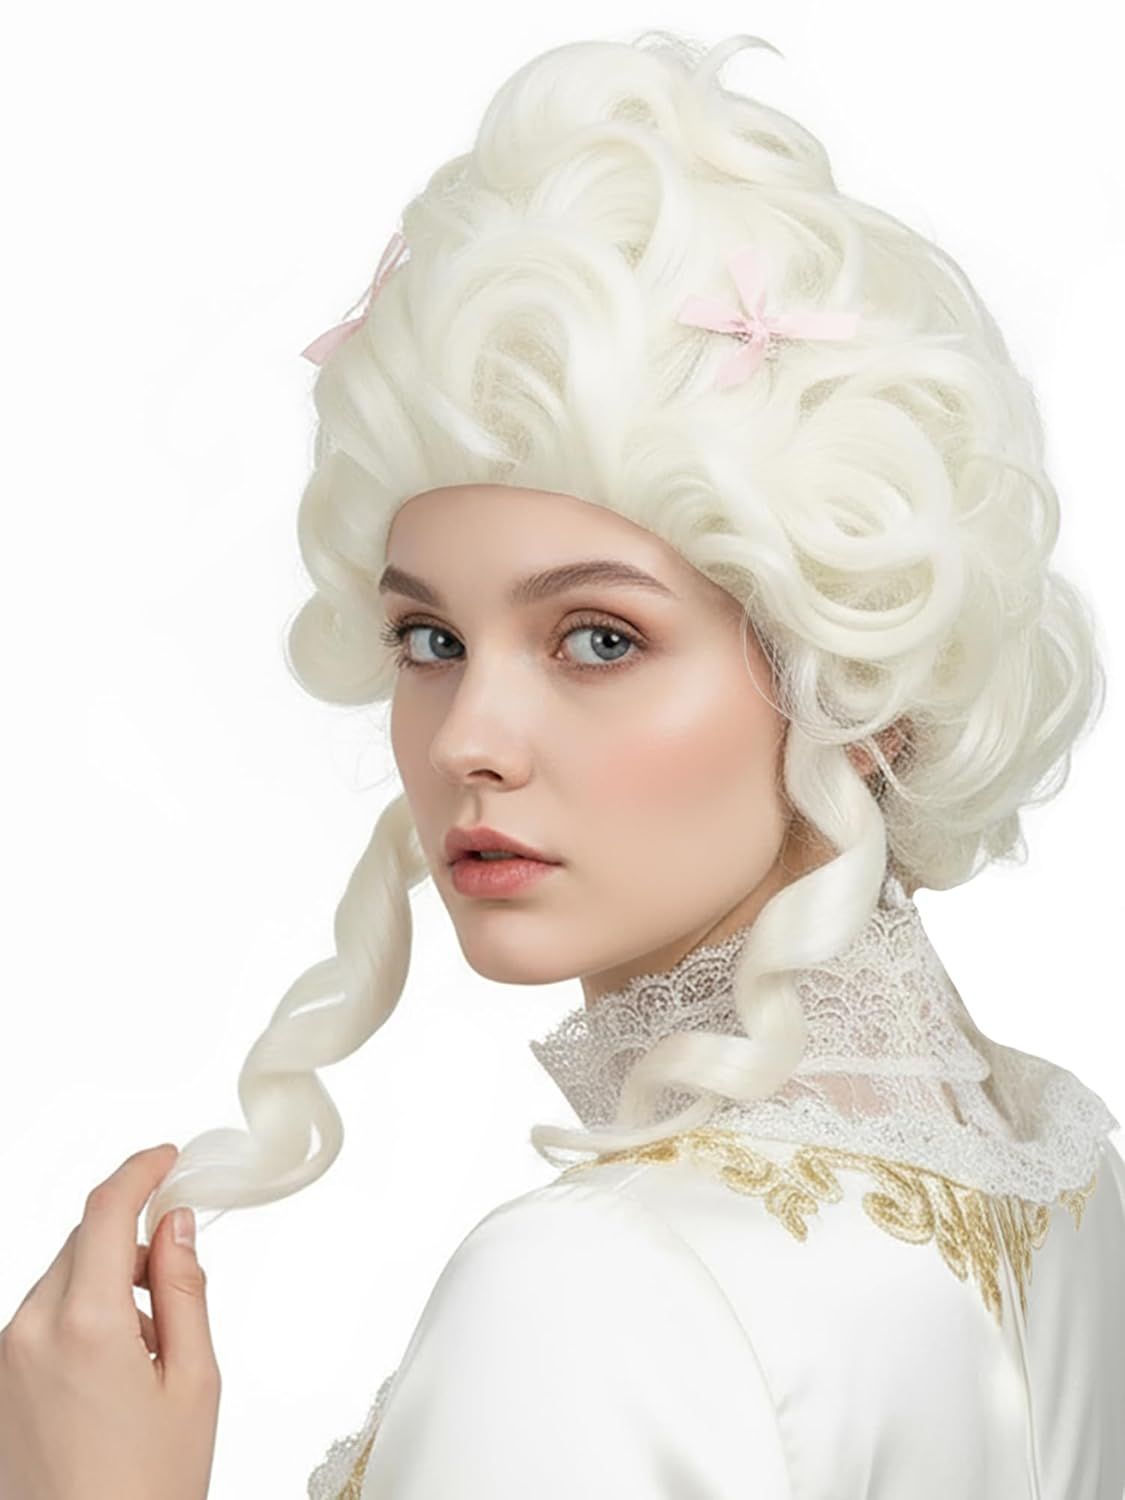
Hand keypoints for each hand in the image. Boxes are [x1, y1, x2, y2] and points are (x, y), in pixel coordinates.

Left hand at [0, 1143, 220, 1499]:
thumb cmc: (146, 1491)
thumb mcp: (194, 1383)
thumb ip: (186, 1291)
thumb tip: (176, 1226)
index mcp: (85, 1325)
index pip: (105, 1210)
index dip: (140, 1171)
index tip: (167, 1157)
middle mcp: (29, 1333)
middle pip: (83, 1242)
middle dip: (132, 1237)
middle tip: (180, 1269)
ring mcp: (5, 1362)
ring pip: (61, 1280)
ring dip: (107, 1283)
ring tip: (151, 1351)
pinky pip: (40, 1321)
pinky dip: (81, 1318)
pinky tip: (115, 1374)